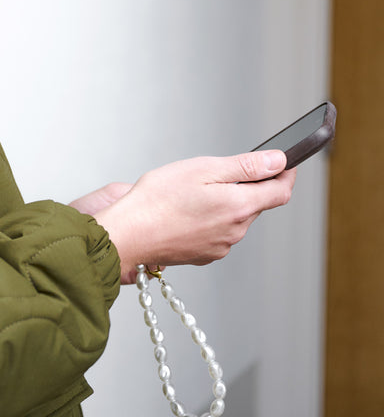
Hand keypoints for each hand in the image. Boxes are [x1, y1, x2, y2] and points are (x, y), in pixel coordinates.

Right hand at [76, 151, 294, 281]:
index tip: (284, 162)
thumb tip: (278, 161)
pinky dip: (212, 218)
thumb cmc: (158, 199)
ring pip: (236, 218)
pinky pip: (220, 232)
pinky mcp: (205, 255)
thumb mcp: (203, 169)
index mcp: (239, 206)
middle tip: (219, 171)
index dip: (285, 174)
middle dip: (247, 186)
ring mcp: (221, 246)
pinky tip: (187, 210)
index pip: (280, 191)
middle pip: (257, 203)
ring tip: (194, 191)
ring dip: (227, 202)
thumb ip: (245, 166)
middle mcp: (236, 231)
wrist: (129, 235)